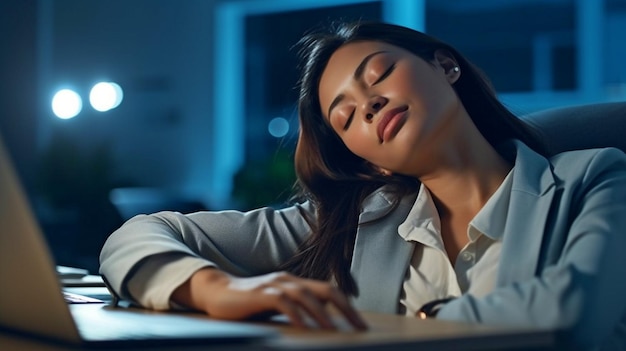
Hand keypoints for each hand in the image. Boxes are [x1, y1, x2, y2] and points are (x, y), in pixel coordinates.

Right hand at [171, 268, 367, 329]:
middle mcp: (288, 280)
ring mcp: (274, 284)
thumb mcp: (277, 305)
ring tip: (334, 329)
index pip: (329, 291)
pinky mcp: (260, 293)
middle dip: (344, 308)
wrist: (217, 292)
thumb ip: (296, 309)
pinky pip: (282, 302)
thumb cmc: (249, 303)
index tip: (360, 324)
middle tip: (359, 326)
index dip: (347, 306)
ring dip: (321, 312)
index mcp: (295, 283)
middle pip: (324, 289)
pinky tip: (303, 326)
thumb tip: (321, 325)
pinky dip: (295, 313)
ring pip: (305, 295)